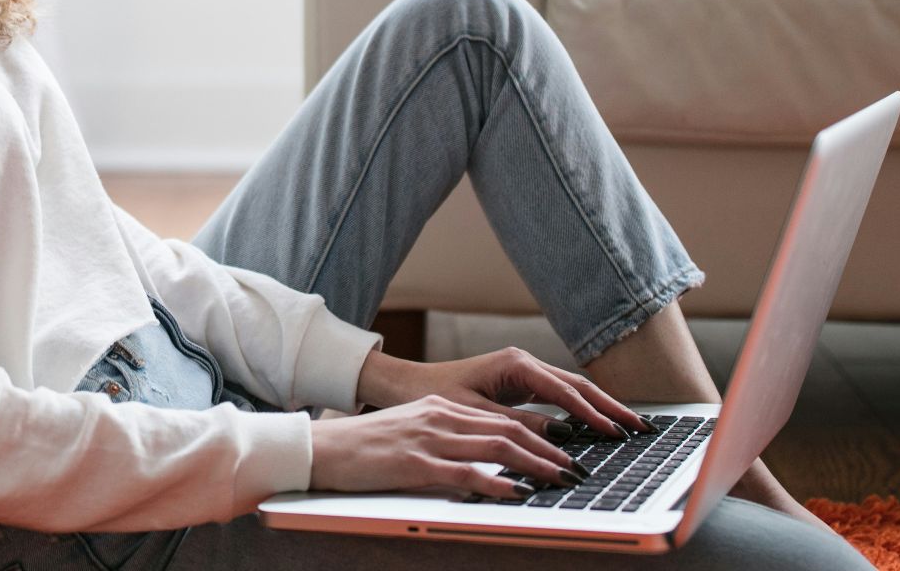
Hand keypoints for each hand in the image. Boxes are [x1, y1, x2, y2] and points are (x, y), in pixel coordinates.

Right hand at [309, 394, 582, 497]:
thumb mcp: (411, 433)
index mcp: (441, 408)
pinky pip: (466, 472)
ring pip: (496, 447)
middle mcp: (440, 416)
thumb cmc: (364, 447)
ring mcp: (428, 438)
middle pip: (508, 430)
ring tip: (561, 479)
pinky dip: (497, 482)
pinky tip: (518, 492)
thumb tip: (483, 460)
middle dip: (548, 450)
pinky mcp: (415, 463)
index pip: (501, 419)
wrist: (322, 448)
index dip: (539, 435)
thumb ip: (446, 439)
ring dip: (535, 465)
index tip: (564, 451)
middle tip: (576, 468)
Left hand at [355, 346, 653, 443]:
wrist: (409, 384)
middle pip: (578, 385)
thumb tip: (560, 436)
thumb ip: (518, 424)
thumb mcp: (476, 414)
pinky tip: (598, 424)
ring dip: (600, 407)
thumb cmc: (436, 396)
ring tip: (629, 427)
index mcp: (515, 364)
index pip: (565, 392)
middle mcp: (524, 362)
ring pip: (572, 389)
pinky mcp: (521, 382)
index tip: (616, 433)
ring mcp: (524, 371)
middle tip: (640, 428)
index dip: (592, 414)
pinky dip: (581, 409)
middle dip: (610, 406)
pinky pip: (559, 396)